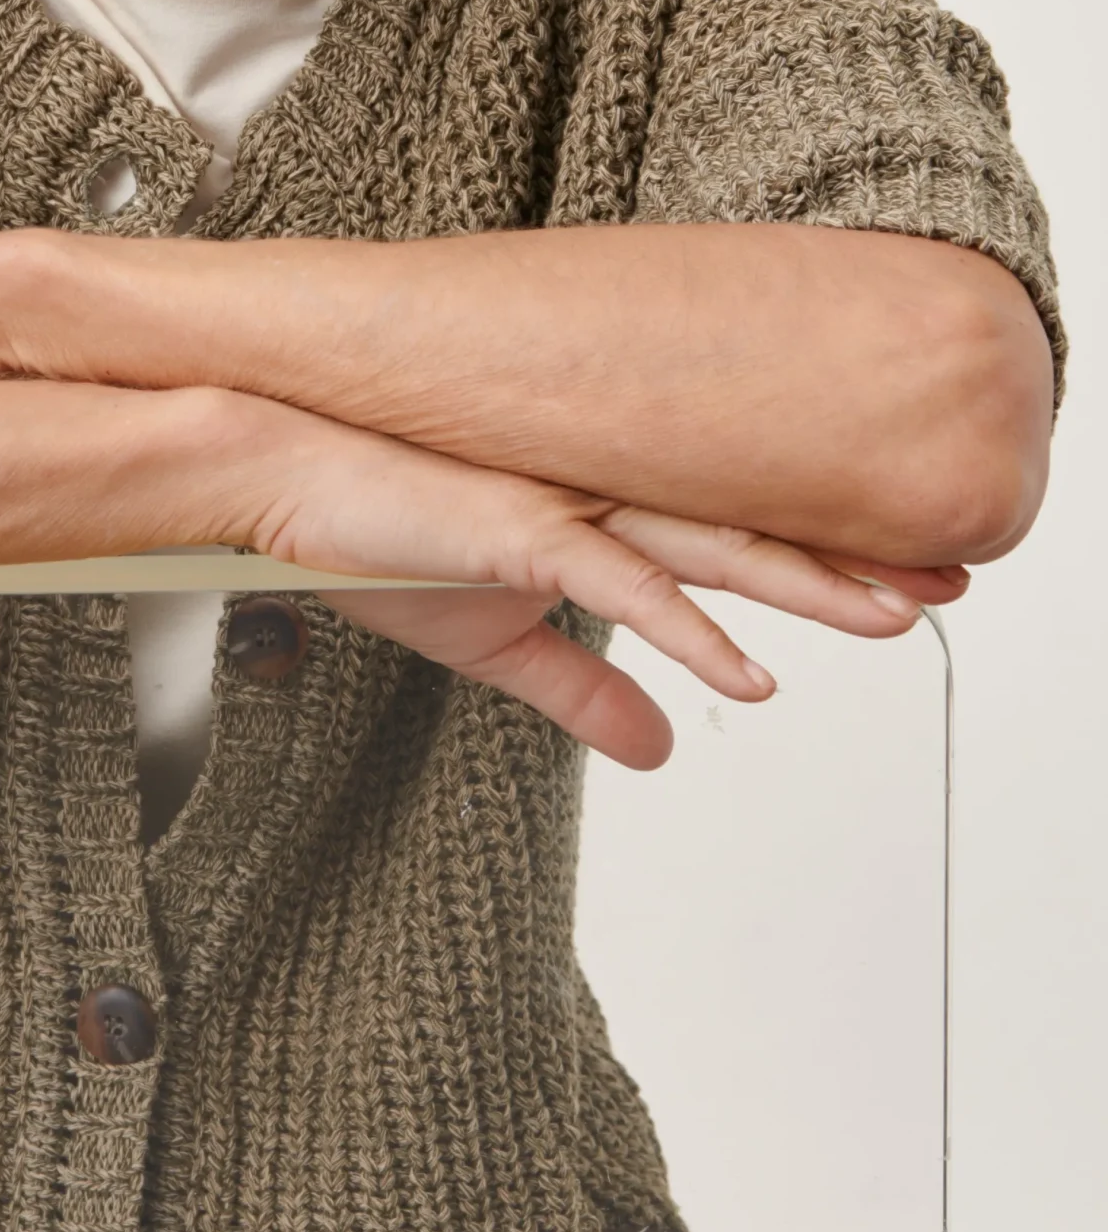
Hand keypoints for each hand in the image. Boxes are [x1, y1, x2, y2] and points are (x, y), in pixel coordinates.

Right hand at [241, 419, 945, 768]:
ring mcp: (562, 505)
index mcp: (597, 511)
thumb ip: (583, 690)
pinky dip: (686, 631)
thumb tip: (662, 753)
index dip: (824, 558)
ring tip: (892, 616)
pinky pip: (616, 586)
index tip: (910, 577)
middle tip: (954, 580)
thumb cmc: (369, 540)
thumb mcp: (491, 642)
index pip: (732, 535)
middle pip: (749, 532)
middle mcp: (598, 497)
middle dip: (853, 561)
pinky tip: (748, 672)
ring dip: (802, 586)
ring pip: (707, 549)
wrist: (277, 478)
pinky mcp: (515, 529)